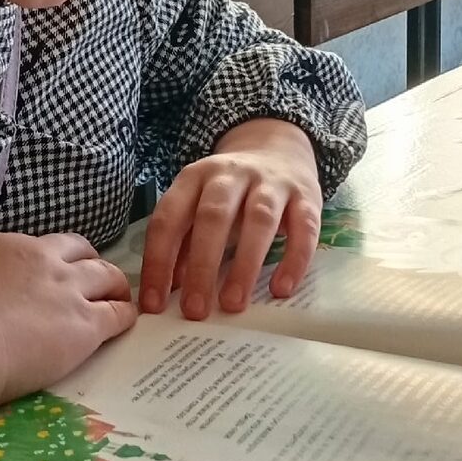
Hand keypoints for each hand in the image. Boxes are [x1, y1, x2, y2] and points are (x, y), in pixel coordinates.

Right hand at [0, 232, 134, 443]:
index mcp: (6, 247)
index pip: (43, 246)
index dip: (56, 259)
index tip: (57, 272)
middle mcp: (43, 260)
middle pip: (82, 252)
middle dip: (92, 264)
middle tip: (98, 281)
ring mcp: (68, 291)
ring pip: (108, 276)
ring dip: (115, 286)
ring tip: (119, 299)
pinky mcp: (85, 324)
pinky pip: (118, 313)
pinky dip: (125, 315)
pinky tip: (126, 323)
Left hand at [140, 119, 322, 320]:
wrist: (279, 149)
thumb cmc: (231, 193)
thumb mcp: (198, 207)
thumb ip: (183, 243)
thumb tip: (168, 290)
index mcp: (195, 178)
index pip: (169, 219)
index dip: (158, 262)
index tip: (154, 304)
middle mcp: (231, 174)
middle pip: (213, 217)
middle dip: (201, 266)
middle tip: (195, 310)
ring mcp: (271, 182)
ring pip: (258, 219)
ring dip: (244, 265)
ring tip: (233, 304)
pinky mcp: (307, 196)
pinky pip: (303, 228)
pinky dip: (293, 260)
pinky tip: (281, 289)